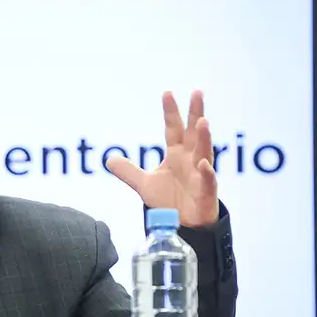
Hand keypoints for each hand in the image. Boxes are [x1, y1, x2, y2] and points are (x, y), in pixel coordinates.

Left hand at [105, 91, 218, 227]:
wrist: (182, 225)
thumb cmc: (169, 201)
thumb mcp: (143, 184)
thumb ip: (128, 171)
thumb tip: (108, 159)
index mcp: (176, 154)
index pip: (173, 128)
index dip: (170, 112)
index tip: (167, 93)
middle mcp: (191, 159)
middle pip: (193, 132)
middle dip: (196, 113)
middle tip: (197, 92)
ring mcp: (200, 175)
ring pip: (204, 152)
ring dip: (203, 138)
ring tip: (202, 121)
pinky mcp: (206, 193)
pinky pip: (208, 180)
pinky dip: (206, 172)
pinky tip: (203, 163)